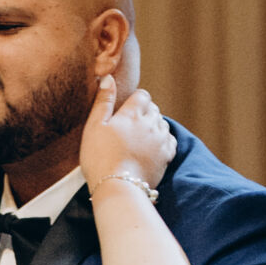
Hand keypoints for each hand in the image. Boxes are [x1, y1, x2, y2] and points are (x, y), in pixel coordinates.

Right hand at [81, 77, 173, 194]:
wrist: (118, 187)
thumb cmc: (100, 157)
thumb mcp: (94, 126)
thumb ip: (103, 101)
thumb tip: (108, 77)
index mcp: (132, 113)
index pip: (142, 95)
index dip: (135, 100)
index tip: (125, 110)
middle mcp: (151, 123)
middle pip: (153, 109)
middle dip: (144, 112)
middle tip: (130, 126)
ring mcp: (161, 140)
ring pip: (162, 124)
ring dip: (154, 126)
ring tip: (140, 137)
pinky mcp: (166, 156)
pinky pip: (170, 140)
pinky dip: (163, 140)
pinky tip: (152, 147)